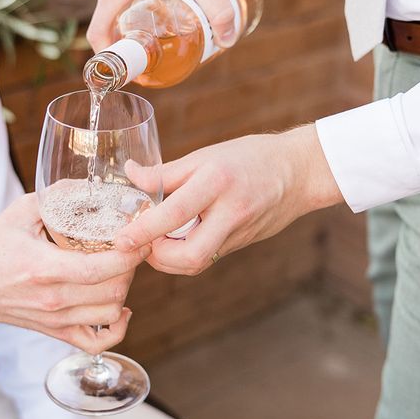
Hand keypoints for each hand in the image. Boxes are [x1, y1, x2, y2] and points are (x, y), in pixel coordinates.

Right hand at [0, 193, 149, 349]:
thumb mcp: (20, 211)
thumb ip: (58, 196)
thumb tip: (93, 187)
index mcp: (45, 268)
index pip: (101, 268)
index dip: (129, 254)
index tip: (140, 238)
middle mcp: (54, 299)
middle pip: (113, 292)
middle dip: (131, 268)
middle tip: (129, 248)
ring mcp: (56, 320)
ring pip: (110, 314)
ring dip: (124, 291)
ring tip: (119, 270)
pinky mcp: (56, 332)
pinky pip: (97, 343)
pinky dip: (115, 327)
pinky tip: (116, 307)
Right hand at [87, 0, 236, 50]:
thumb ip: (218, 8)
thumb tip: (228, 41)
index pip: (99, 37)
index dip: (113, 62)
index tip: (136, 75)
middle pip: (109, 30)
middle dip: (131, 51)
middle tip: (159, 64)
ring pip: (114, 17)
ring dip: (133, 34)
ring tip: (161, 47)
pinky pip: (117, 4)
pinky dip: (131, 18)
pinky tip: (156, 25)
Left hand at [116, 126, 342, 273]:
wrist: (299, 172)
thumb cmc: (249, 157)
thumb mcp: (206, 156)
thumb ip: (166, 173)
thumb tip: (131, 176)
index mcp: (217, 183)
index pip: (173, 213)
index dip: (143, 230)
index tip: (120, 240)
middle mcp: (230, 212)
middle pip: (190, 255)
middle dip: (158, 257)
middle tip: (141, 242)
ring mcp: (239, 232)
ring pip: (198, 262)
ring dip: (170, 259)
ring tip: (155, 239)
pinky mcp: (242, 244)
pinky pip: (207, 257)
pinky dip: (185, 254)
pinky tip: (174, 240)